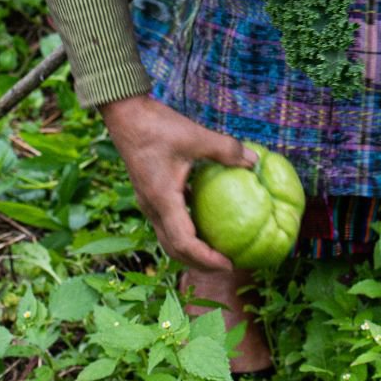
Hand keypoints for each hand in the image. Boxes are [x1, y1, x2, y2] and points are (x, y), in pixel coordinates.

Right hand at [100, 94, 257, 270]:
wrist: (125, 116)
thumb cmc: (157, 126)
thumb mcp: (195, 136)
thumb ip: (226, 149)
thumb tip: (255, 161)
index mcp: (162, 199)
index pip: (184, 242)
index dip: (206, 258)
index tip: (228, 263)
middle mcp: (152, 207)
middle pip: (174, 249)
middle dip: (200, 262)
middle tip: (228, 264)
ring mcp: (149, 202)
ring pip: (169, 238)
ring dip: (192, 248)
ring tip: (218, 249)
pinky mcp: (151, 193)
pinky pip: (169, 221)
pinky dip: (187, 229)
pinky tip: (207, 218)